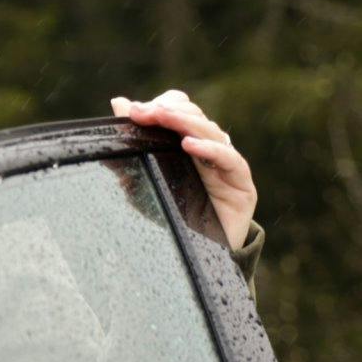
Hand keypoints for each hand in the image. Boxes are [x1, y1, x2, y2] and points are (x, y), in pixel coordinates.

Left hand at [110, 89, 256, 249]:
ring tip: (162, 117)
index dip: (163, 105)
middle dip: (167, 112)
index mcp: (190, 145)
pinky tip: (189, 145)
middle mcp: (211, 151)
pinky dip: (210, 150)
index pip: (183, 110)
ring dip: (185, 123)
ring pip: (212, 133)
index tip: (133, 110)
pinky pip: (230, 160)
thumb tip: (118, 103)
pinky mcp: (242, 186)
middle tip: (143, 112)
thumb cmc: (170, 216)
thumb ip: (130, 146)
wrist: (195, 259)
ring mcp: (229, 166)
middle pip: (196, 118)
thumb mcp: (142, 180)